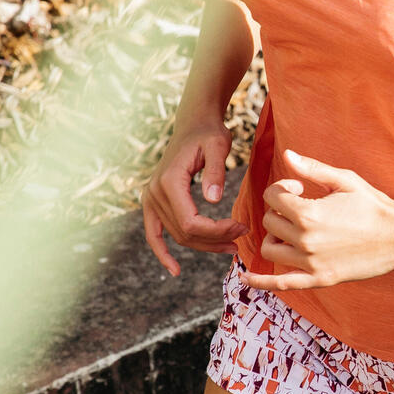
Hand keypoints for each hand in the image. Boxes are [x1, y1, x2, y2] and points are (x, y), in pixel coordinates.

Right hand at [141, 120, 242, 276]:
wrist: (193, 123)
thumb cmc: (209, 133)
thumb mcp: (218, 146)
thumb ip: (216, 172)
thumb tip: (214, 200)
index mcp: (169, 182)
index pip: (192, 223)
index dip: (217, 232)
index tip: (241, 227)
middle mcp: (154, 193)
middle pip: (186, 232)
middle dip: (216, 239)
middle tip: (242, 236)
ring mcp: (151, 198)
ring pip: (177, 235)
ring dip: (203, 246)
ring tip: (231, 246)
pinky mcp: (153, 202)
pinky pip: (153, 233)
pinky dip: (162, 252)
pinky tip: (175, 270)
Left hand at [245, 152, 393, 289]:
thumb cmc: (374, 205)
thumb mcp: (345, 181)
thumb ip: (313, 169)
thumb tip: (287, 155)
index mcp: (309, 213)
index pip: (272, 197)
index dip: (282, 187)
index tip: (299, 187)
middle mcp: (305, 240)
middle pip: (269, 222)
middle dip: (279, 210)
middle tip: (300, 206)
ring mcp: (311, 262)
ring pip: (271, 248)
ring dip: (275, 236)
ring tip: (291, 230)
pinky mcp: (319, 279)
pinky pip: (282, 283)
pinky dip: (261, 281)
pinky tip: (246, 277)